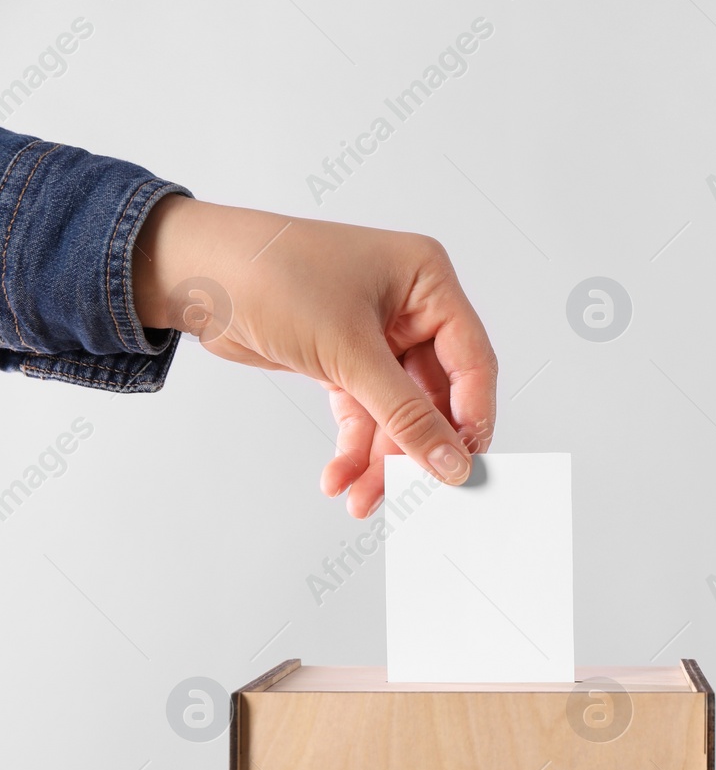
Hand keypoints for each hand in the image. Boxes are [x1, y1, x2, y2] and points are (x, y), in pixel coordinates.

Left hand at [131, 196, 496, 517]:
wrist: (190, 272)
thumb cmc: (268, 274)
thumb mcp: (348, 350)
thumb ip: (406, 414)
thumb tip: (451, 463)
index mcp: (427, 281)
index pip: (472, 361)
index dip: (471, 418)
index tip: (463, 467)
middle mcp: (409, 307)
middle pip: (434, 396)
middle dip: (414, 447)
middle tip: (412, 491)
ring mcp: (377, 336)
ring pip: (396, 412)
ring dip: (381, 457)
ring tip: (362, 497)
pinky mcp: (343, 360)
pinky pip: (364, 413)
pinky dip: (354, 446)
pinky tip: (340, 476)